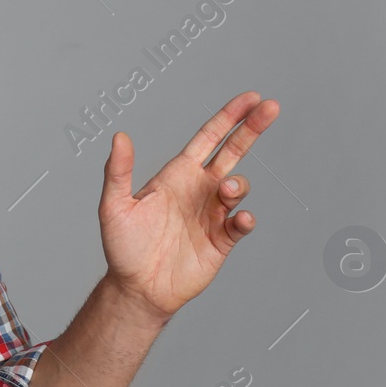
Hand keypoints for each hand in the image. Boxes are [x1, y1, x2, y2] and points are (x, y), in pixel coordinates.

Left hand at [98, 90, 279, 320]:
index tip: (251, 98)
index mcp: (178, 175)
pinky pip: (241, 224)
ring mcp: (213, 214)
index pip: (209, 138)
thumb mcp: (114, 206)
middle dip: (252, 129)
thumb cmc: (123, 246)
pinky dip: (245, 218)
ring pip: (238, 188)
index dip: (229, 118)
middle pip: (233, 152)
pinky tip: (240, 217)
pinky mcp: (222, 241)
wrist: (137, 288)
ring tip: (227, 189)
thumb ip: (118, 172)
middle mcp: (199, 190)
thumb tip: (119, 136)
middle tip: (271, 107)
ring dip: (238, 184)